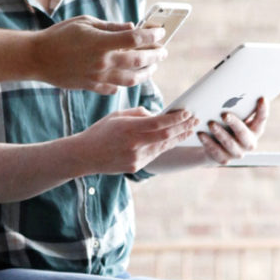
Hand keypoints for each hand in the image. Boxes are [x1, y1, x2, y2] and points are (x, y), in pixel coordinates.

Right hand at [30, 18, 165, 91]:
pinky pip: (115, 88)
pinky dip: (125, 83)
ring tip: (152, 67)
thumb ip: (111, 27)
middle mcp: (103, 62)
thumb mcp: (85, 22)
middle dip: (155, 55)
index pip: (136, 40)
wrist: (38, 58)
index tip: (160, 33)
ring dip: (146, 73)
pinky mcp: (92, 87)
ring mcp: (98, 77)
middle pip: (139, 61)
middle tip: (162, 51)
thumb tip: (132, 28)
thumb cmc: (60, 35)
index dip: (152, 36)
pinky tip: (129, 77)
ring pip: (132, 79)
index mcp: (101, 43)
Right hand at [80, 107, 198, 175]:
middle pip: (166, 136)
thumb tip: (157, 115)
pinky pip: (155, 154)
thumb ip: (139, 114)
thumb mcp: (117, 116)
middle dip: (183, 127)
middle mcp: (134, 144)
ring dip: (178, 137)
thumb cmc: (100, 131)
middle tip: (195, 120)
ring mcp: (136, 158)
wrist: (85, 156)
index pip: (159, 123)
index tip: (187, 112)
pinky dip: (166, 145)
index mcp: (129, 128)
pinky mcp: (136, 166)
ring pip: (164, 146)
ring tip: (190, 129)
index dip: (176, 118)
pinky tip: (175, 139)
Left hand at [198, 96, 267, 166]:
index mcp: (255, 129)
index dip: (263, 110)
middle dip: (235, 124)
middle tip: (224, 114)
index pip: (262, 119)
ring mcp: (237, 153)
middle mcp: (249, 143)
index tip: (261, 98)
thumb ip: (237, 107)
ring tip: (211, 124)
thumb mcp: (234, 115)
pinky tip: (201, 134)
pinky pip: (216, 152)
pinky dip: (208, 142)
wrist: (215, 145)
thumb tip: (230, 94)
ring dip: (220, 133)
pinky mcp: (224, 159)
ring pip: (229, 144)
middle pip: (244, 134)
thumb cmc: (227, 124)